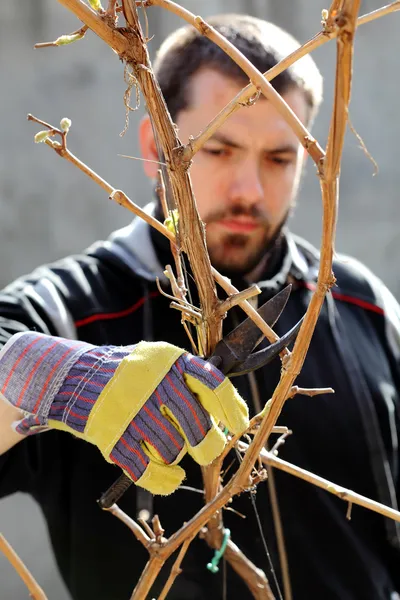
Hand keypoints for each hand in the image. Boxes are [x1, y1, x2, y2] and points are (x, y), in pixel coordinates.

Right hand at [0, 332, 248, 493]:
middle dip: (208, 444)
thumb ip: (189, 379)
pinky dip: (163, 481)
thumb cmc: (129, 374)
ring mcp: (132, 410)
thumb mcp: (158, 360)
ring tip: (166, 445)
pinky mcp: (113, 436)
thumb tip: (231, 411)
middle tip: (207, 448)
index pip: (213, 384)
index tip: (239, 425)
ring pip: (173, 449)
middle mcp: (153, 383)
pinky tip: (171, 479)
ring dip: (175, 455)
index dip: (232, 408)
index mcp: (170, 361)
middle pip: (197, 426)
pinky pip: (147, 469)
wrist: (76, 378)